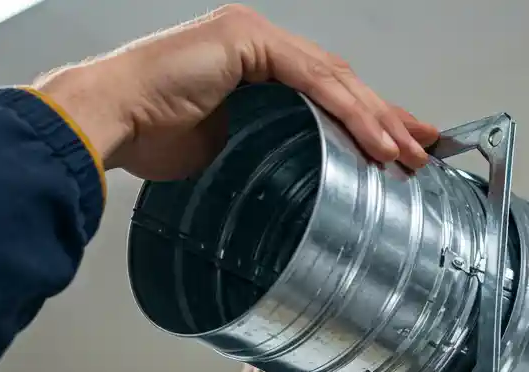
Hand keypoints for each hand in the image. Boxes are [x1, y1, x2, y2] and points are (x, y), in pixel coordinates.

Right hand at [33, 4, 438, 179]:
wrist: (107, 121)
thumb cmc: (150, 137)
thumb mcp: (230, 146)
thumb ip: (271, 146)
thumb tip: (306, 178)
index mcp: (254, 65)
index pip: (327, 91)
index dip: (369, 118)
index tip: (402, 146)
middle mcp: (258, 44)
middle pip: (340, 82)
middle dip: (386, 119)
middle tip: (421, 150)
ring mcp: (253, 36)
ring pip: (335, 78)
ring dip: (377, 119)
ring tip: (407, 153)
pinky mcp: (247, 40)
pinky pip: (314, 79)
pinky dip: (350, 112)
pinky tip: (376, 140)